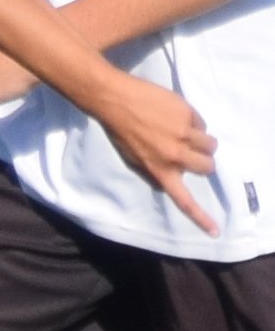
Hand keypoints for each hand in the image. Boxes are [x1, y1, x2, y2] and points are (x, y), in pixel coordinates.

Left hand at [100, 77, 218, 236]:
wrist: (115, 100)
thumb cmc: (120, 132)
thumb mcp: (132, 160)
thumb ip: (153, 172)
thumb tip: (170, 181)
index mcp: (159, 170)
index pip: (184, 200)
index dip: (201, 217)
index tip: (215, 231)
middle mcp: (174, 155)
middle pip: (207, 167)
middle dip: (204, 162)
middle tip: (191, 153)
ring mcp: (183, 134)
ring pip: (211, 146)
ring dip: (204, 143)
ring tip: (187, 135)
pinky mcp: (187, 114)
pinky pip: (202, 124)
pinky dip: (194, 123)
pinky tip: (176, 117)